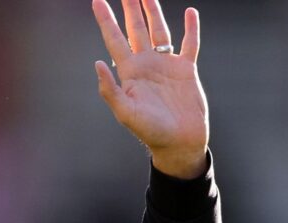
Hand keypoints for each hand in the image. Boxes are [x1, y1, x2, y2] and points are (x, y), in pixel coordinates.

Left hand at [92, 0, 208, 178]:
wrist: (179, 143)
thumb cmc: (150, 132)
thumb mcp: (126, 113)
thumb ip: (110, 90)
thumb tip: (97, 63)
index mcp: (130, 72)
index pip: (114, 39)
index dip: (105, 19)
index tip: (96, 0)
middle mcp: (146, 64)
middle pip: (135, 28)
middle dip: (129, 8)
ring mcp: (167, 65)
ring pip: (159, 30)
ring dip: (153, 11)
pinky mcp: (186, 69)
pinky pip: (189, 43)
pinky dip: (191, 28)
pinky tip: (190, 12)